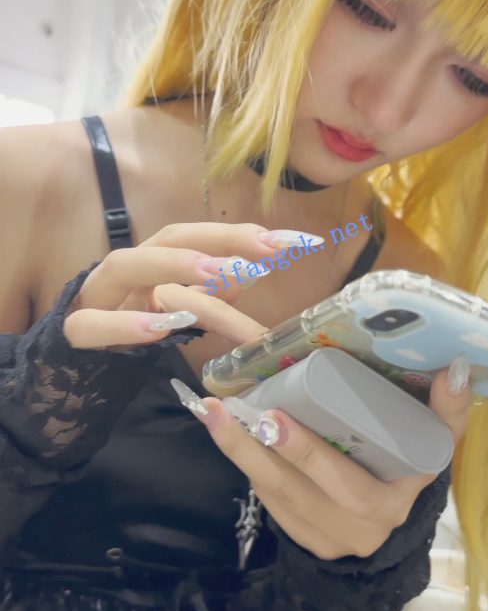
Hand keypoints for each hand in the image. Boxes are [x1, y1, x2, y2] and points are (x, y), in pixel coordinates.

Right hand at [63, 222, 283, 349]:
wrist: (67, 375)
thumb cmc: (127, 334)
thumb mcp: (176, 312)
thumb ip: (209, 293)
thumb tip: (250, 270)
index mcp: (151, 262)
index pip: (198, 236)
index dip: (243, 234)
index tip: (296, 242)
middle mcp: (124, 269)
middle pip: (167, 238)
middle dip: (218, 239)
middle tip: (267, 251)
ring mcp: (95, 297)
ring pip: (125, 266)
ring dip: (173, 266)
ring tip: (218, 273)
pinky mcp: (73, 333)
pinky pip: (92, 325)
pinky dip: (126, 325)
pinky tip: (161, 329)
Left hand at [195, 366, 470, 559]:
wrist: (376, 536)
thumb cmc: (399, 473)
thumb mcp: (425, 445)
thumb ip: (444, 410)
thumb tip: (457, 365)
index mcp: (409, 490)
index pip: (410, 466)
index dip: (401, 434)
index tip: (365, 407)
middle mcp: (374, 521)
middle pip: (336, 488)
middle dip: (301, 452)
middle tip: (267, 417)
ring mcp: (334, 535)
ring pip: (289, 495)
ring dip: (249, 453)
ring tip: (217, 414)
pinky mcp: (302, 538)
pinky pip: (271, 500)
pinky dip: (248, 463)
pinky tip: (225, 431)